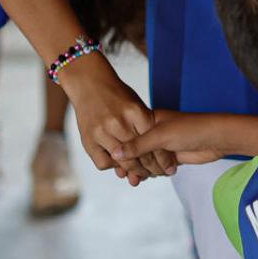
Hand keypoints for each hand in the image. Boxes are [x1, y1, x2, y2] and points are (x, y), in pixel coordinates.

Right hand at [55, 53, 173, 179]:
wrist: (89, 82)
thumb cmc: (118, 94)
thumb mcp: (137, 104)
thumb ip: (146, 124)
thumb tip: (161, 149)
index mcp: (136, 112)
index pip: (154, 142)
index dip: (164, 159)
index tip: (169, 167)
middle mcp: (119, 122)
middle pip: (140, 155)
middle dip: (151, 169)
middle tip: (157, 174)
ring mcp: (102, 131)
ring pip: (123, 162)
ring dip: (134, 172)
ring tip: (141, 175)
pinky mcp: (88, 140)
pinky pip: (103, 163)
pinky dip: (112, 167)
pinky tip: (118, 164)